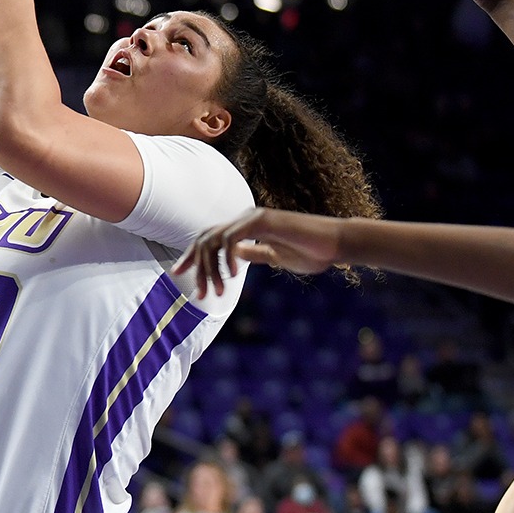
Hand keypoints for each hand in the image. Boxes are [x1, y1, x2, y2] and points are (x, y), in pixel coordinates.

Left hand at [173, 208, 344, 296]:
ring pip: (215, 239)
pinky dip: (227, 256)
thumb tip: (234, 255)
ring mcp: (253, 218)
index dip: (191, 256)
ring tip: (218, 291)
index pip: (209, 239)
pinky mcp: (263, 221)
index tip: (178, 273)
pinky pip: (233, 237)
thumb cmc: (311, 252)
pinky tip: (233, 275)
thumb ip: (254, 254)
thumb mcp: (275, 256)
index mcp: (246, 228)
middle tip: (198, 294)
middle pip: (205, 238)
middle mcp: (245, 219)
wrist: (335, 244)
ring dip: (212, 268)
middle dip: (196, 266)